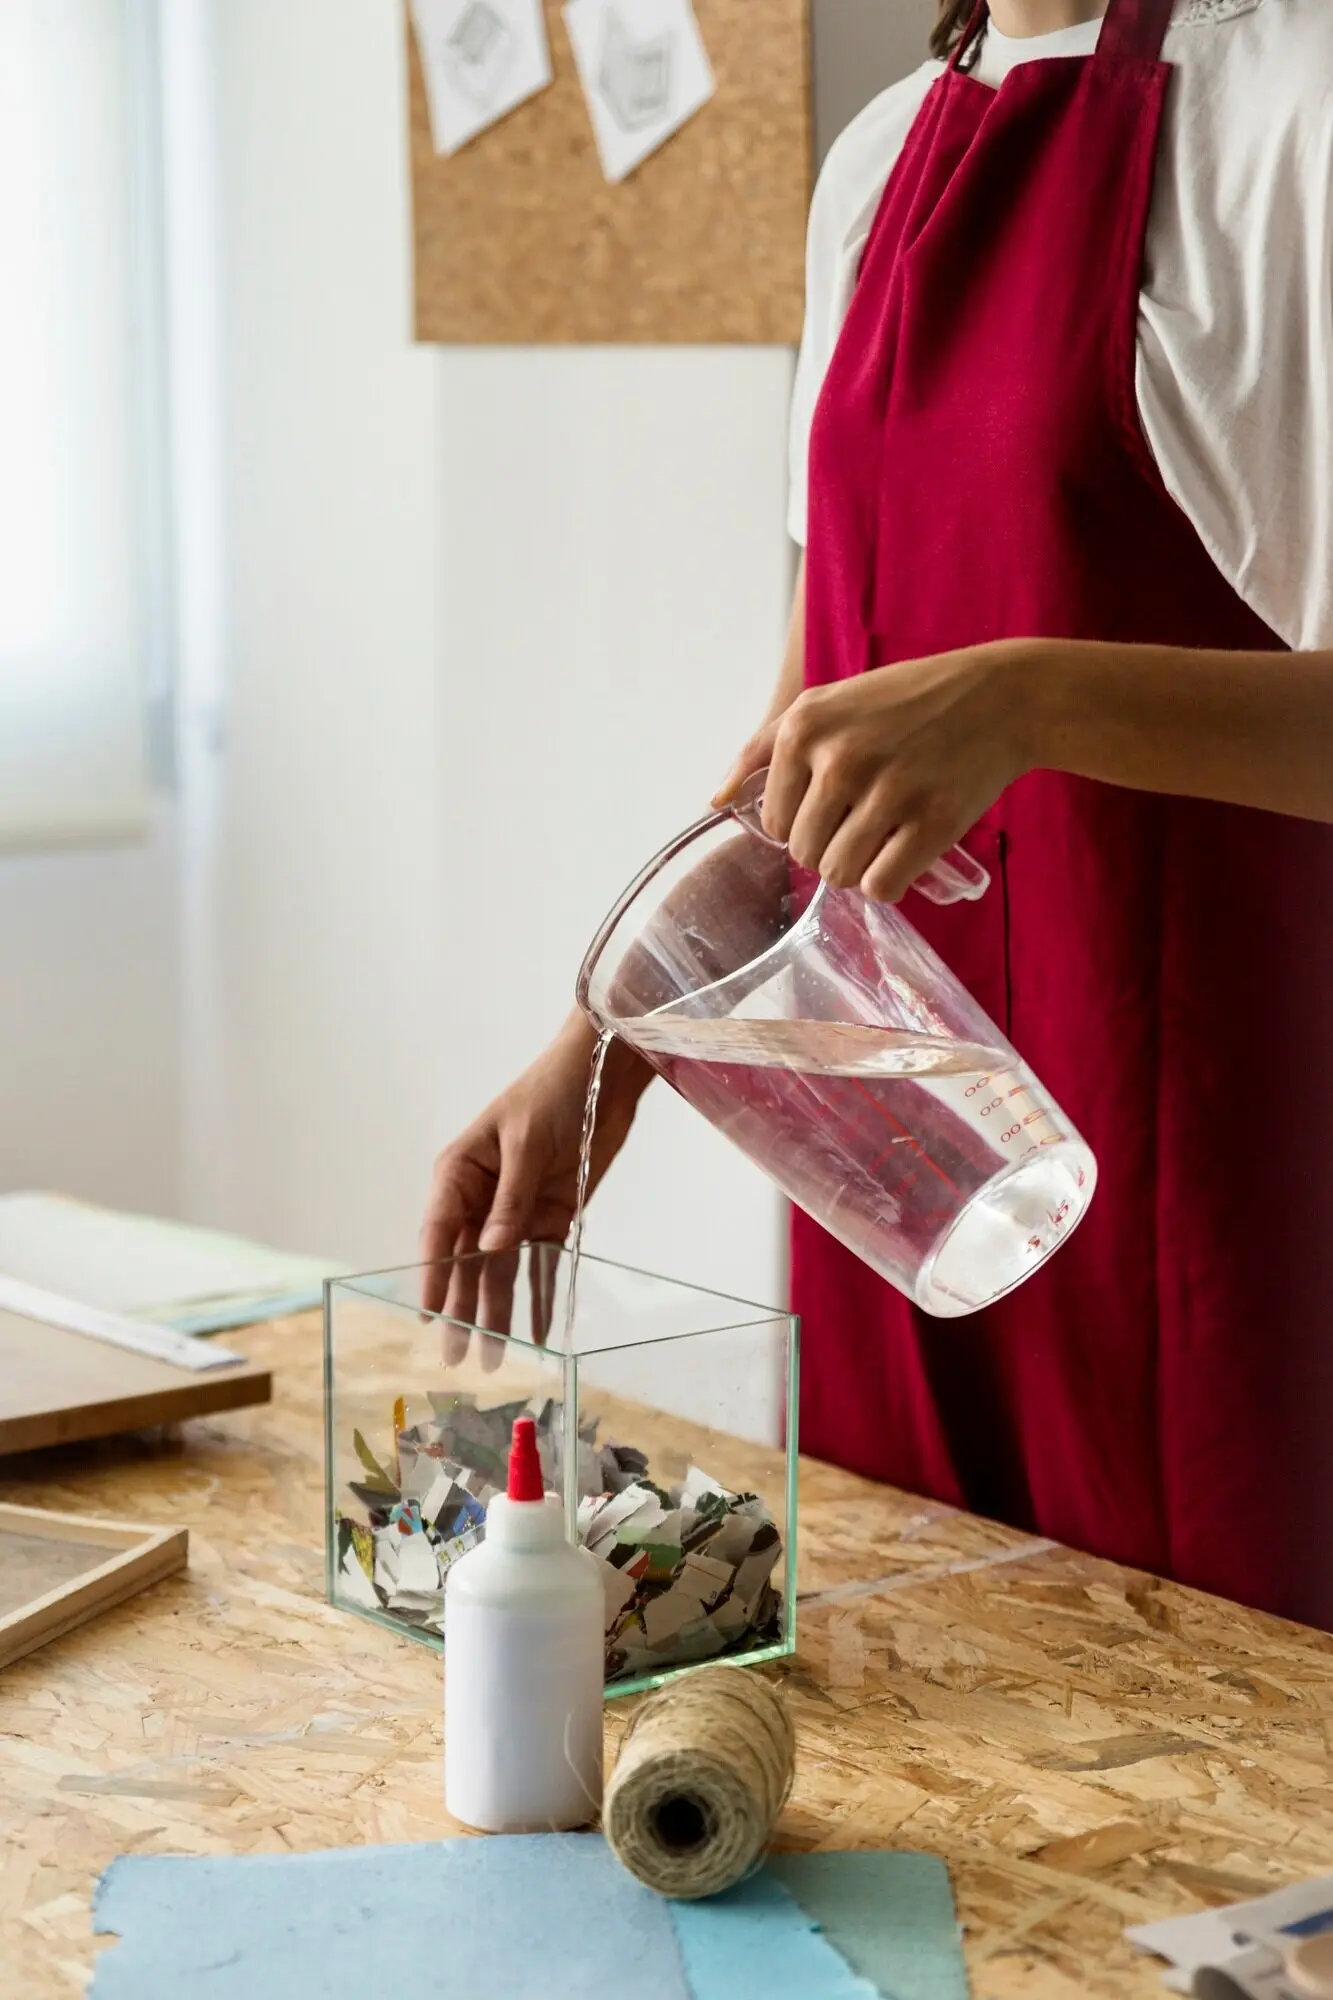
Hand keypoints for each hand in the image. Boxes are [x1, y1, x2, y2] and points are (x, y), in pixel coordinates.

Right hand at [419, 1014, 648, 1360]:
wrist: (602, 1075)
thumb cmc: (551, 1094)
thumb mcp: (526, 1144)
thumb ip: (510, 1200)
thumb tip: (489, 1251)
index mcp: (460, 1172)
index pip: (438, 1232)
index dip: (434, 1275)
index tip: (429, 1316)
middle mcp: (481, 1198)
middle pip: (466, 1261)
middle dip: (462, 1308)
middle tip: (457, 1355)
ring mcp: (515, 1211)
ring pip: (500, 1271)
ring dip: (498, 1311)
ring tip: (494, 1356)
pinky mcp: (549, 1218)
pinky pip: (540, 1264)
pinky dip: (540, 1296)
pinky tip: (539, 1331)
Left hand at [713, 640, 1036, 901]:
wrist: (999, 697)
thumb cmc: (907, 702)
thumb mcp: (827, 702)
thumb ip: (765, 747)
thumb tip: (717, 800)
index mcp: (804, 726)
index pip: (773, 820)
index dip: (804, 822)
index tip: (837, 804)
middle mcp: (838, 757)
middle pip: (803, 853)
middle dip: (831, 847)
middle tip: (866, 821)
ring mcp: (886, 791)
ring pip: (838, 875)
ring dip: (859, 868)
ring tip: (884, 838)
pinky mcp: (931, 822)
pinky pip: (880, 887)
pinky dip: (889, 882)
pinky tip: (905, 854)